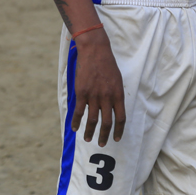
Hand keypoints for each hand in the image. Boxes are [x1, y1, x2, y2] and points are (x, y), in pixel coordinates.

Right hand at [71, 28, 125, 145]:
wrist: (95, 51)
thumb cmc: (107, 64)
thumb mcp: (117, 79)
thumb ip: (116, 95)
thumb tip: (113, 108)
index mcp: (118, 94)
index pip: (121, 118)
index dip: (119, 130)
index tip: (116, 139)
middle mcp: (107, 97)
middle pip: (107, 122)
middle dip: (104, 135)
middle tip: (102, 144)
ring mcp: (94, 95)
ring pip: (93, 120)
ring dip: (90, 131)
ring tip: (88, 139)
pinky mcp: (82, 92)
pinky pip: (79, 111)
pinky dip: (76, 121)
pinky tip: (74, 128)